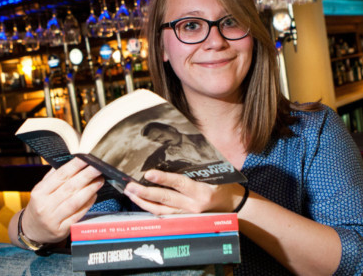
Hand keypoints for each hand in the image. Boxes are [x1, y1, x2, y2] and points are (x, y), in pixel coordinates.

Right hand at [19, 158, 103, 243]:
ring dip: (89, 189)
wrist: (32, 230)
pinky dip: (87, 204)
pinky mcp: (62, 230)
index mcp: (39, 192)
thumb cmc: (40, 205)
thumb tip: (71, 160)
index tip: (86, 158)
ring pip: (75, 202)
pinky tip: (94, 195)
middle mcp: (45, 205)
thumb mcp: (41, 190)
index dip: (75, 166)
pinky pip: (78, 215)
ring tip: (100, 180)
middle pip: (69, 188)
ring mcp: (53, 219)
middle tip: (99, 167)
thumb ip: (54, 176)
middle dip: (86, 176)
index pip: (60, 176)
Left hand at [123, 169, 245, 214]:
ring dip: (144, 202)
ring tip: (130, 193)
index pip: (179, 184)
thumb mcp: (215, 172)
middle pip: (165, 199)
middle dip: (145, 193)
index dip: (163, 179)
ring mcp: (188, 215)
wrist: (233, 206)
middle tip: (130, 186)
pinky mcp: (184, 219)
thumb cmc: (223, 184)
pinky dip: (151, 209)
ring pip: (161, 210)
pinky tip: (140, 202)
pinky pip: (164, 215)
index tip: (148, 173)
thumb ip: (198, 164)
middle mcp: (194, 205)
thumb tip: (179, 144)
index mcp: (202, 191)